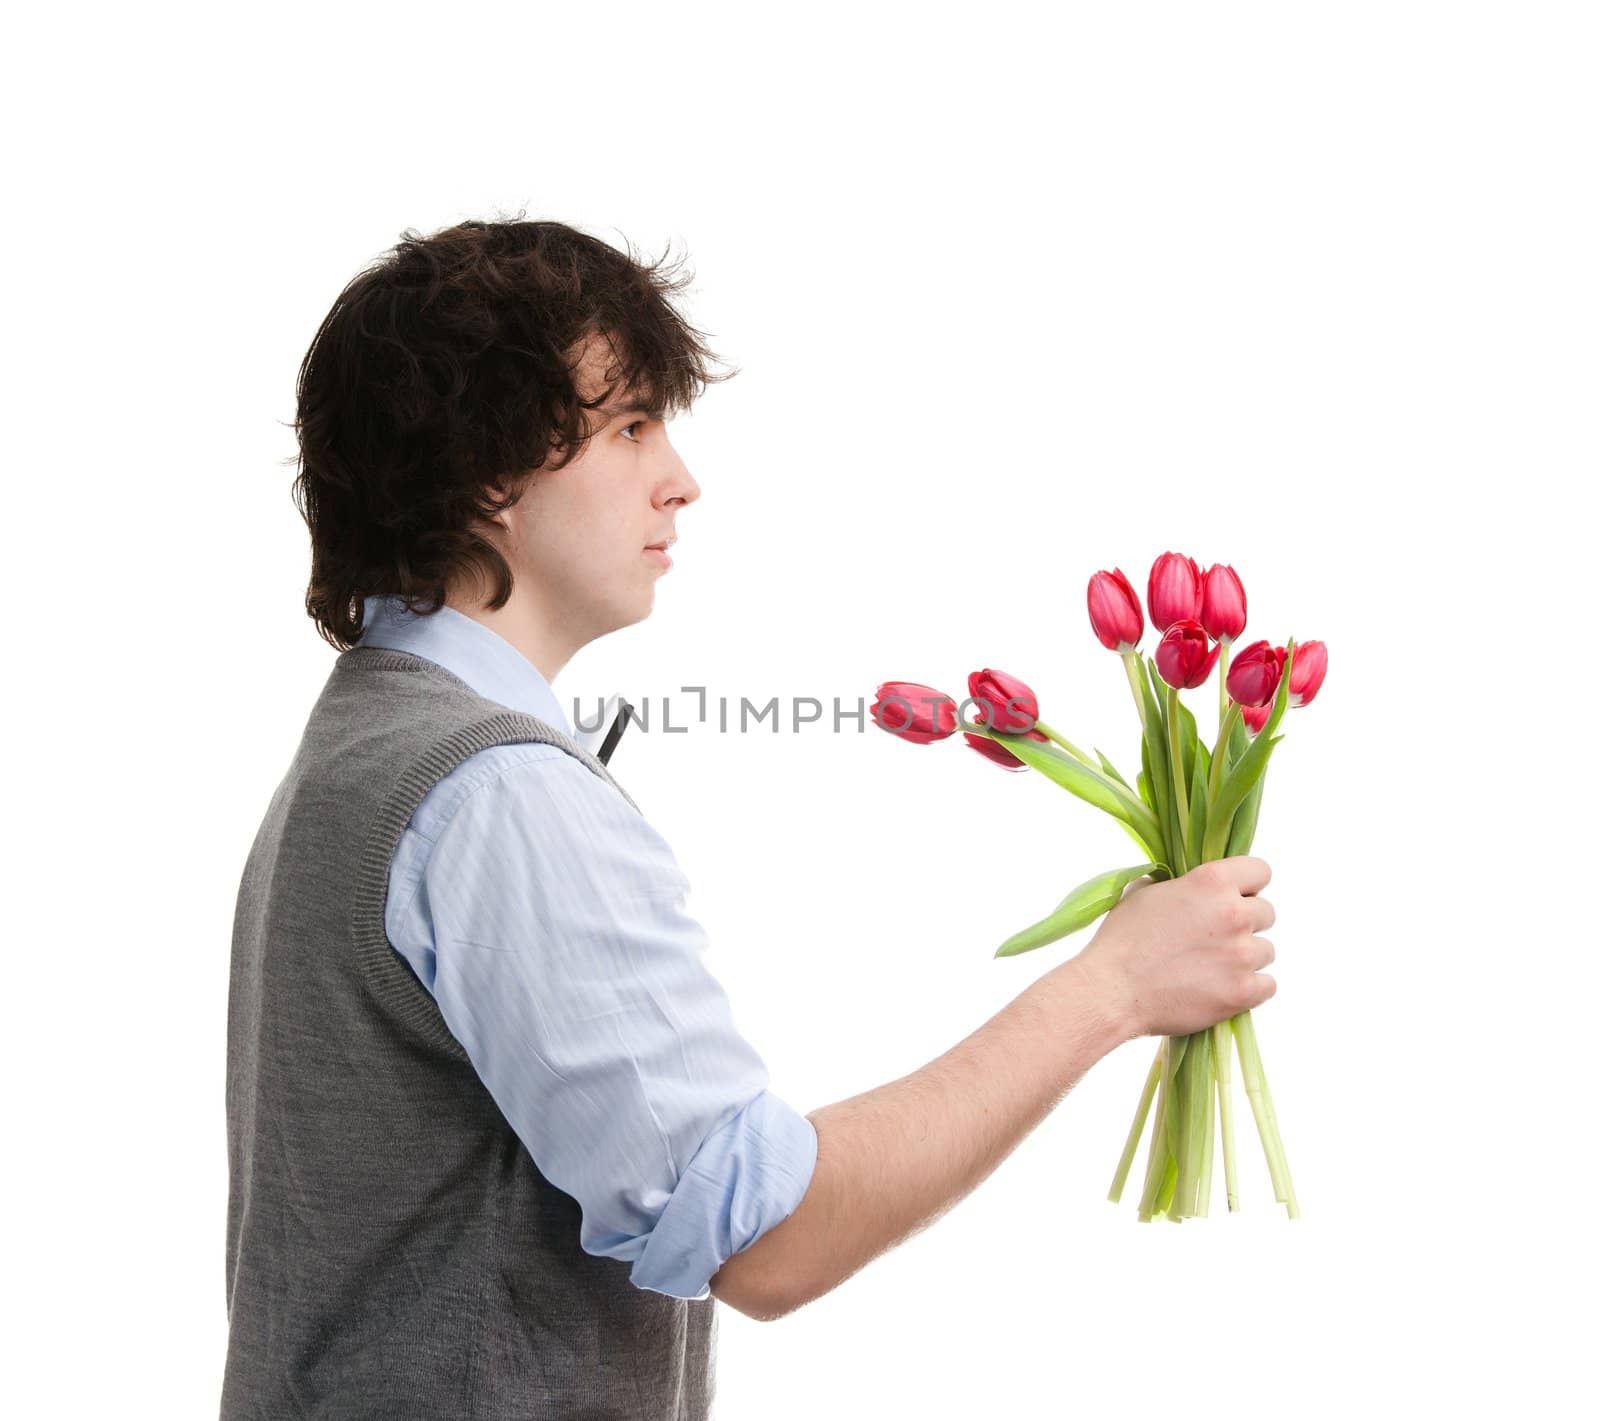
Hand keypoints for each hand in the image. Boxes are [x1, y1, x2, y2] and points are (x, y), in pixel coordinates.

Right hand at [1069, 856, 1276, 1038]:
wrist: (1112, 990)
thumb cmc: (1121, 941)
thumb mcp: (1144, 893)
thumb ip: (1178, 885)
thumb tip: (1189, 888)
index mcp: (1211, 882)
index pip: (1261, 871)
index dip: (1248, 885)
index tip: (1235, 897)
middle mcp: (1233, 913)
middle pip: (1267, 913)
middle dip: (1246, 924)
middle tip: (1216, 938)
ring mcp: (1241, 954)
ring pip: (1266, 951)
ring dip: (1245, 957)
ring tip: (1213, 967)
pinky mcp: (1243, 991)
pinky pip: (1268, 985)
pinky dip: (1250, 988)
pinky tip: (1224, 987)